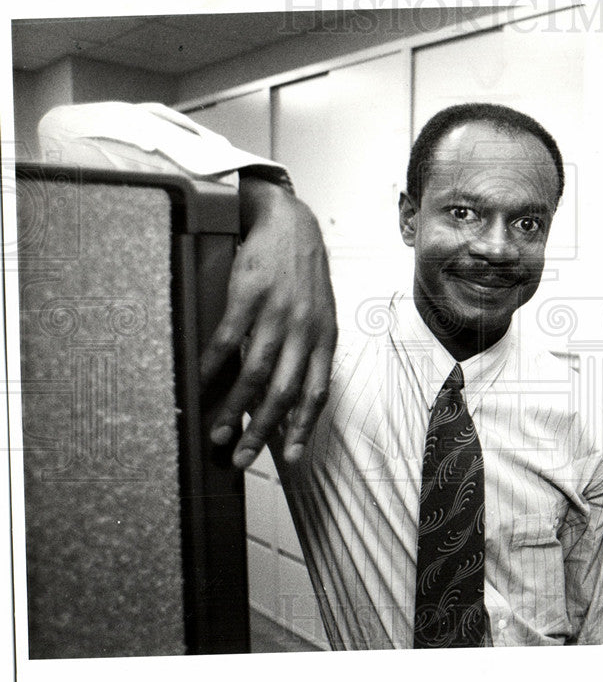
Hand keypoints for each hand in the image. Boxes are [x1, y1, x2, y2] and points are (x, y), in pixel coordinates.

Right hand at [201, 176, 336, 467]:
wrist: (290, 224)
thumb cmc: (302, 276)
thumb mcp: (318, 315)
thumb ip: (307, 352)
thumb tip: (289, 395)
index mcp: (323, 338)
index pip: (316, 393)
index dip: (302, 427)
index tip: (290, 457)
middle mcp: (304, 330)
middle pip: (283, 392)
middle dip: (262, 431)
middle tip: (240, 458)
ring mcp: (277, 313)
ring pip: (255, 373)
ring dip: (234, 408)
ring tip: (218, 432)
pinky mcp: (249, 295)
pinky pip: (228, 340)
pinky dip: (212, 366)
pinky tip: (200, 384)